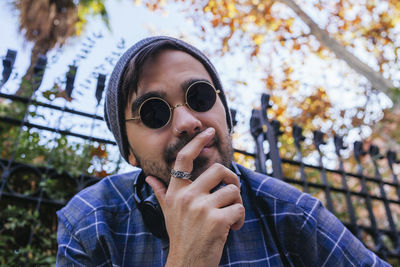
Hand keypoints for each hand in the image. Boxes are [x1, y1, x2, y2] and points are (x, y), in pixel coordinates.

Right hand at [146, 127, 244, 266]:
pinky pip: (239, 208)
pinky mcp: (217, 220)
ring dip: (236, 203)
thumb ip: (161, 192)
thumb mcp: (167, 212)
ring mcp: (202, 208)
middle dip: (231, 179)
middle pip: (218, 170)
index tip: (209, 131)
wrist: (187, 263)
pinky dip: (240, 218)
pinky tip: (233, 228)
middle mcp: (187, 197)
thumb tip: (149, 178)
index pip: (184, 160)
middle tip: (231, 192)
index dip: (197, 142)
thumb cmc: (180, 236)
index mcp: (176, 192)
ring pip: (232, 190)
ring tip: (230, 216)